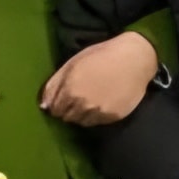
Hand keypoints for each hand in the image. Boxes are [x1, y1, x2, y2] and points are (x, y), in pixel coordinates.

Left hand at [40, 31, 160, 124]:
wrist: (134, 59)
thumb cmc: (101, 55)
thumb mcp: (73, 63)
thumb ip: (54, 84)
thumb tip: (44, 106)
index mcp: (69, 89)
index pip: (54, 110)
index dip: (57, 104)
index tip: (64, 99)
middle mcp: (81, 104)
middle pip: (67, 118)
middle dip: (68, 110)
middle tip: (78, 99)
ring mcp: (97, 112)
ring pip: (81, 122)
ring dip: (82, 115)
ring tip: (90, 102)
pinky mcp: (112, 117)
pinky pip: (97, 122)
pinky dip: (96, 116)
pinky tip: (102, 103)